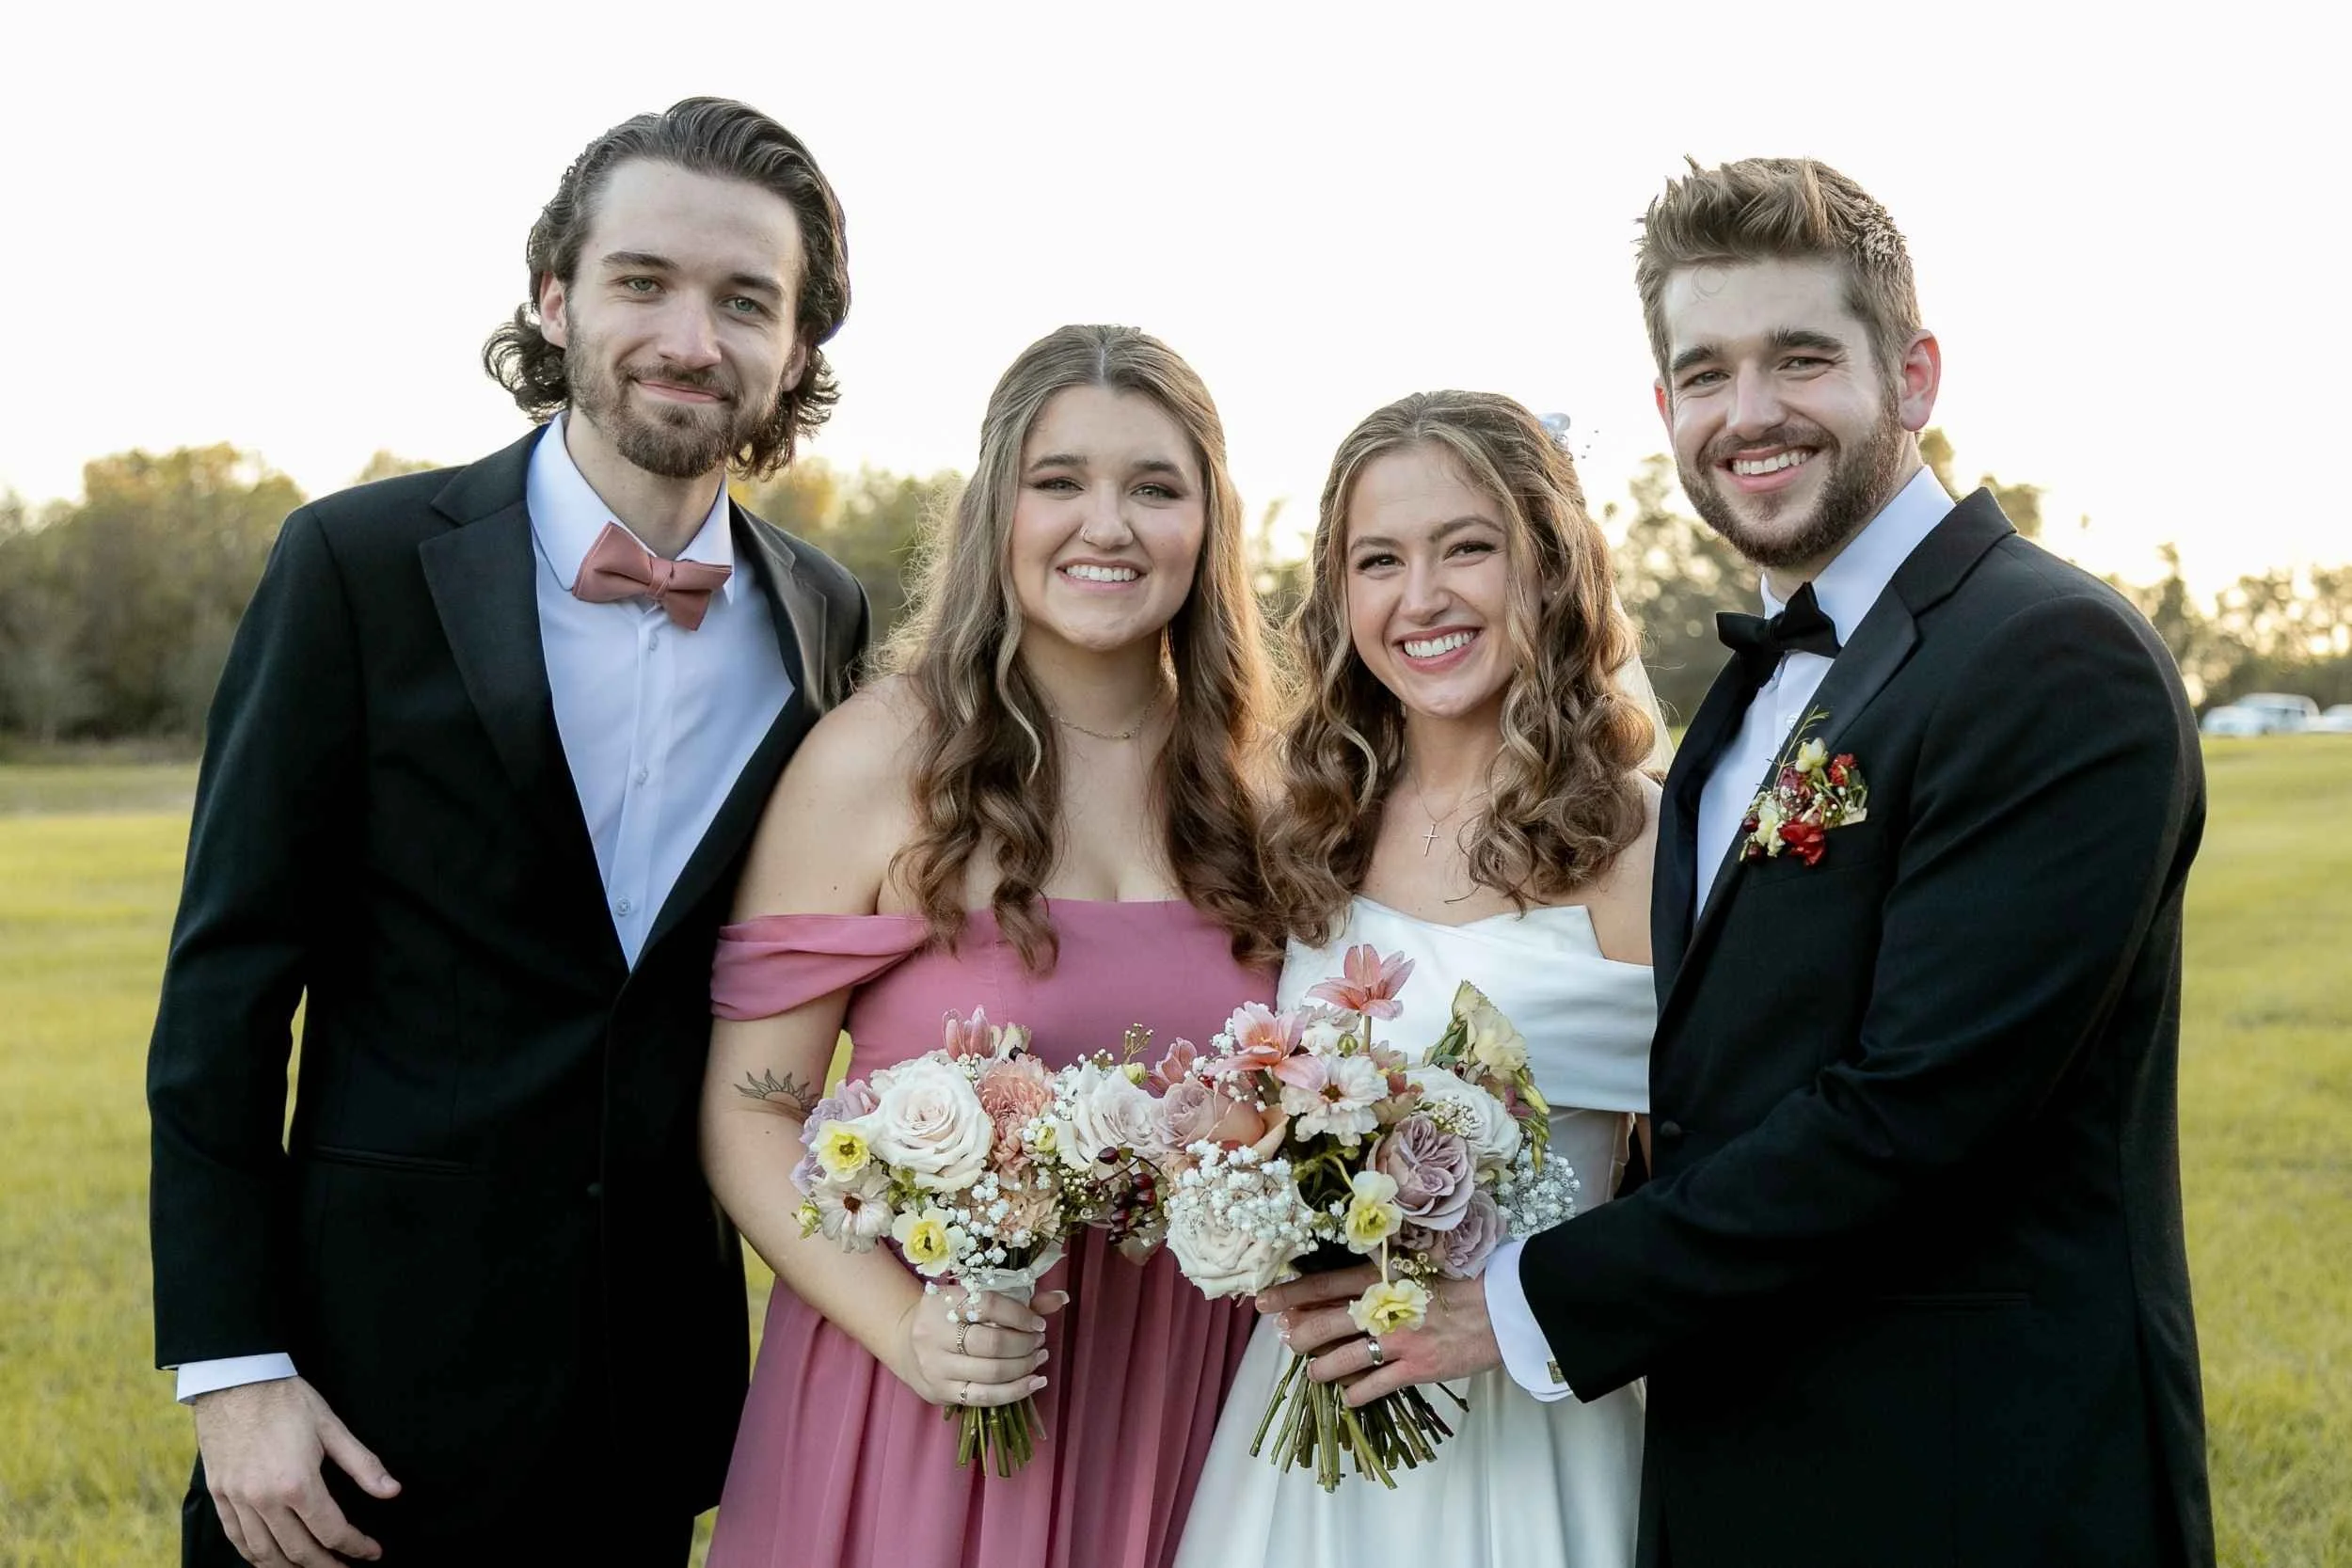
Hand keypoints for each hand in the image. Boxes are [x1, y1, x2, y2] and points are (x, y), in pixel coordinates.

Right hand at [191, 1376, 400, 1565]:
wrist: (235, 1380)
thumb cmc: (286, 1400)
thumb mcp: (331, 1426)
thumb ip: (363, 1464)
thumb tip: (392, 1491)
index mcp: (297, 1483)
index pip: (332, 1531)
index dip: (356, 1547)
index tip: (372, 1552)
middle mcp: (264, 1499)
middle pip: (299, 1551)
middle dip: (327, 1566)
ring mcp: (237, 1500)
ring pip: (265, 1554)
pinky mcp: (219, 1496)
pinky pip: (236, 1539)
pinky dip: (256, 1556)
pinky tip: (271, 1559)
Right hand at [893, 1286, 1066, 1409]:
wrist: (905, 1341)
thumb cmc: (951, 1316)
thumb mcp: (975, 1299)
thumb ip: (1019, 1299)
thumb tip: (1061, 1298)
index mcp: (942, 1301)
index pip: (988, 1305)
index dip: (1020, 1315)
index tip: (1039, 1323)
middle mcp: (933, 1333)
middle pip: (990, 1343)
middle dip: (1024, 1345)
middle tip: (1039, 1342)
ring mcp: (935, 1366)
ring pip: (990, 1373)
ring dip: (1023, 1368)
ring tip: (1039, 1359)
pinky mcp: (939, 1392)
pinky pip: (983, 1397)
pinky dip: (1014, 1392)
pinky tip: (1033, 1383)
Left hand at [1268, 1271, 1504, 1408]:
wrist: (1501, 1307)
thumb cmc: (1461, 1283)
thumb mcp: (1416, 1268)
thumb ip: (1381, 1278)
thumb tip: (1343, 1288)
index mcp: (1382, 1277)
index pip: (1325, 1284)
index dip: (1292, 1293)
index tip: (1267, 1300)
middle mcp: (1383, 1307)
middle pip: (1325, 1322)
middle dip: (1298, 1333)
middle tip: (1284, 1338)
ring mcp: (1398, 1341)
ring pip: (1343, 1358)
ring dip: (1322, 1367)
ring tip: (1313, 1372)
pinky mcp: (1415, 1368)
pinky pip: (1374, 1386)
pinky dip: (1355, 1395)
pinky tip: (1347, 1398)